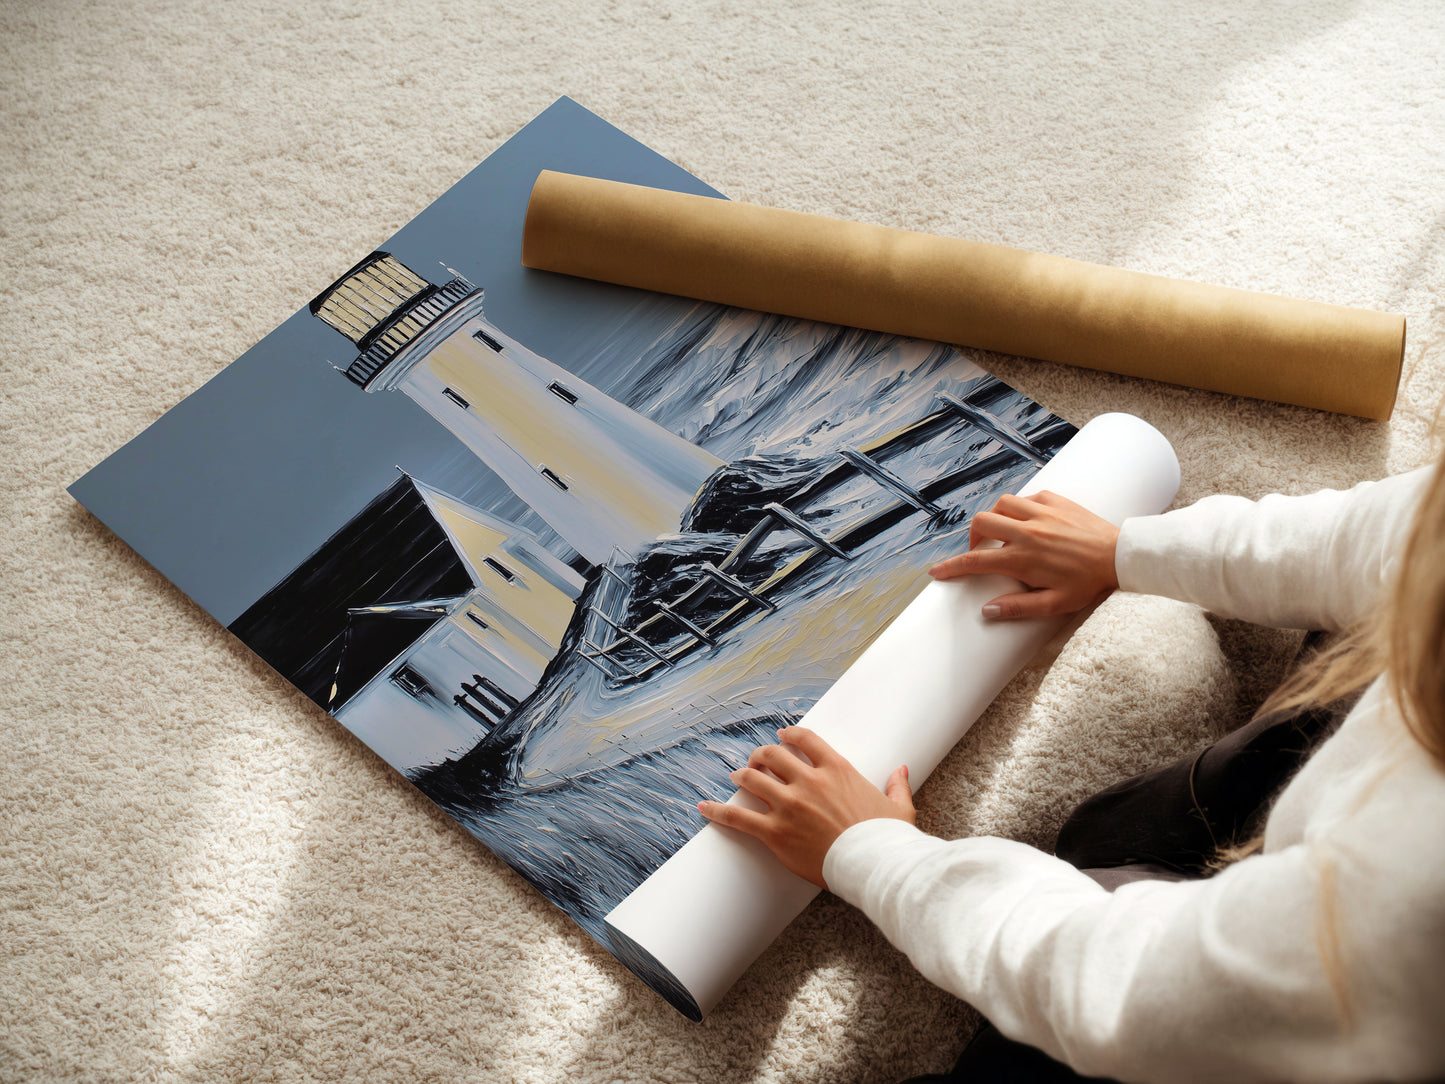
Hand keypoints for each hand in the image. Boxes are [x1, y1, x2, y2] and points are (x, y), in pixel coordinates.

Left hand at [697, 726, 914, 888]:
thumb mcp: (898, 808)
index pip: (805, 740)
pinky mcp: (775, 832)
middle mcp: (809, 782)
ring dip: (742, 776)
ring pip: (753, 779)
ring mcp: (789, 806)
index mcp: (837, 770)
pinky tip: (704, 807)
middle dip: (761, 755)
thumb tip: (901, 770)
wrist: (875, 866)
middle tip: (756, 761)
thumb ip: (897, 785)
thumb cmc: (888, 839)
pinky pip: (739, 817)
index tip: (782, 737)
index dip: (789, 735)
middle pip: (772, 756)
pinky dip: (718, 811)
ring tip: (736, 777)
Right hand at [928, 490, 1119, 619]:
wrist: (1120, 556)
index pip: (975, 561)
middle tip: (981, 551)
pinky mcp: (1055, 500)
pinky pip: (1026, 497)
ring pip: (1001, 504)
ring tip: (1003, 533)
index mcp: (1023, 558)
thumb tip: (987, 611)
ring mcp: (1041, 512)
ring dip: (995, 518)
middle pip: (981, 523)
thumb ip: (1018, 607)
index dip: (951, 567)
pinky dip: (1020, 508)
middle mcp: (1027, 531)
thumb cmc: (1088, 583)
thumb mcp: (1055, 604)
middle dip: (973, 537)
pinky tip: (1028, 521)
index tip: (937, 572)